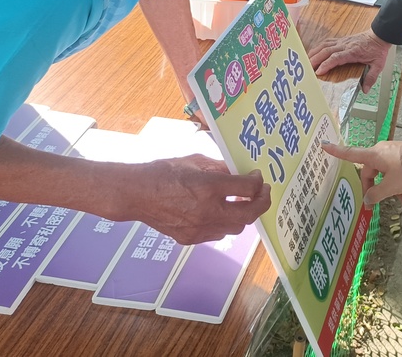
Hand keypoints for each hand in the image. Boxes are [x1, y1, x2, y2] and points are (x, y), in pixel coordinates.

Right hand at [131, 154, 270, 244]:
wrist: (137, 194)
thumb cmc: (164, 172)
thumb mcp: (195, 162)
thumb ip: (220, 168)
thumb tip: (239, 173)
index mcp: (208, 187)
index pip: (247, 188)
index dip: (258, 182)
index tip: (258, 178)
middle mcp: (207, 210)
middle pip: (249, 214)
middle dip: (262, 203)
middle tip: (263, 193)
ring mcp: (199, 228)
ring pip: (236, 227)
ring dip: (243, 215)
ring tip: (241, 202)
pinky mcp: (190, 239)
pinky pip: (218, 234)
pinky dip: (224, 223)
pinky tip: (219, 212)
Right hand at [309, 29, 392, 92]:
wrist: (379, 35)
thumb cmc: (377, 50)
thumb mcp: (378, 65)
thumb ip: (371, 77)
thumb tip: (365, 90)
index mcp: (352, 52)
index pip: (336, 57)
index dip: (326, 64)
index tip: (319, 71)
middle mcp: (345, 45)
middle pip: (326, 51)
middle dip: (315, 59)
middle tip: (306, 68)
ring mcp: (342, 41)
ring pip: (324, 45)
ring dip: (314, 52)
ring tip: (306, 60)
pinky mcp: (341, 40)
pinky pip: (327, 42)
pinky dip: (319, 47)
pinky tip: (314, 52)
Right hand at [322, 140, 401, 206]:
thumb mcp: (390, 186)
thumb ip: (376, 194)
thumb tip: (367, 199)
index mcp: (373, 156)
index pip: (350, 154)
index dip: (336, 151)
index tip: (323, 145)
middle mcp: (381, 152)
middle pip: (371, 172)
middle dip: (377, 190)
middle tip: (376, 206)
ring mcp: (393, 154)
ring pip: (387, 175)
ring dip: (393, 190)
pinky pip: (397, 172)